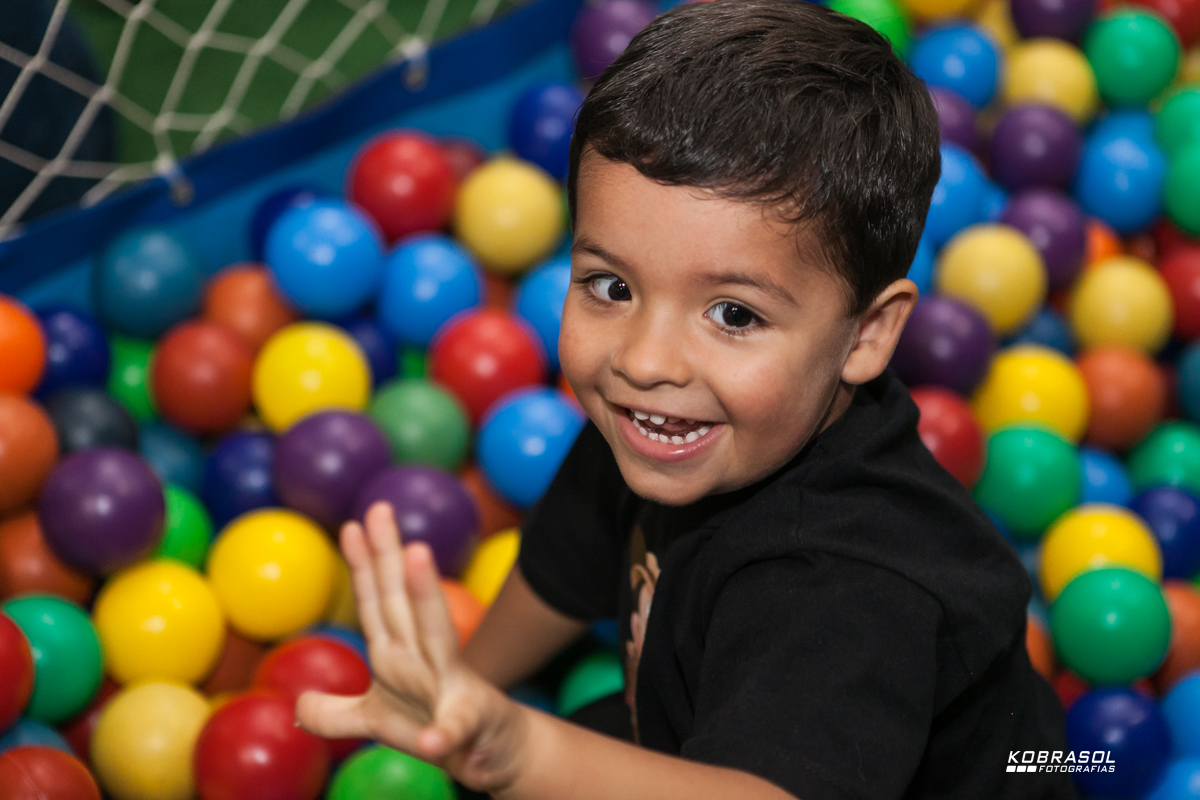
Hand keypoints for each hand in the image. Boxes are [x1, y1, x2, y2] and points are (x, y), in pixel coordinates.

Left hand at [296, 502, 528, 791]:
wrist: (491, 750)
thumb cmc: (432, 721)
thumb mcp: (377, 719)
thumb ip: (337, 713)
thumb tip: (299, 707)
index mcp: (397, 653)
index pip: (376, 603)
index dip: (362, 565)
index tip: (350, 526)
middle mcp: (423, 658)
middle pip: (402, 600)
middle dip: (389, 554)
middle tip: (379, 508)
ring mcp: (448, 686)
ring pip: (436, 635)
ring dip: (425, 594)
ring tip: (417, 553)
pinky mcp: (465, 725)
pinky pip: (453, 728)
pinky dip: (445, 732)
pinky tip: (434, 739)